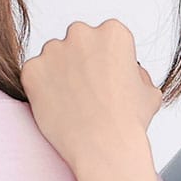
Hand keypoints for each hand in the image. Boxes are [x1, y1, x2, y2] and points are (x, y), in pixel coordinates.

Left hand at [21, 21, 162, 168]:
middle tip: (83, 94)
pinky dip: (40, 90)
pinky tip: (56, 108)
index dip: (103, 64)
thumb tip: (128, 70)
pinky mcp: (32, 70)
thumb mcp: (148, 91)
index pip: (102, 39)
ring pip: (52, 58)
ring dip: (58, 75)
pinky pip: (33, 75)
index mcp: (113, 32)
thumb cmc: (128, 123)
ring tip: (70, 104)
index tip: (104, 83)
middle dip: (78, 63)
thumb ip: (136, 73)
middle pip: (75, 43)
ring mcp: (54, 50)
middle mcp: (82, 33)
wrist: (103, 148)